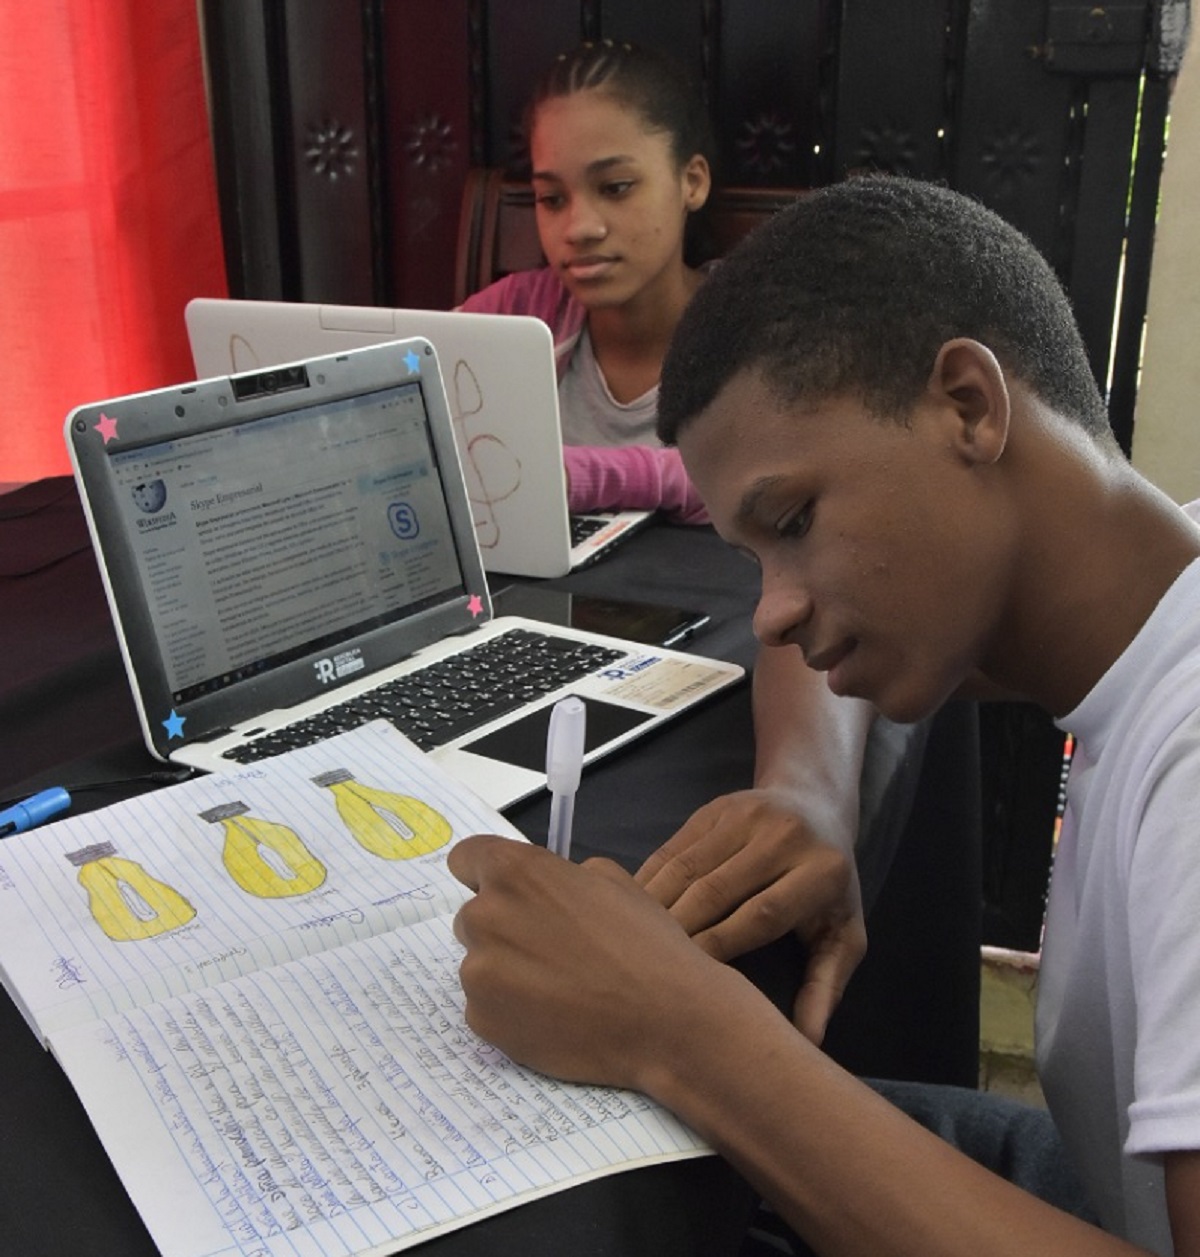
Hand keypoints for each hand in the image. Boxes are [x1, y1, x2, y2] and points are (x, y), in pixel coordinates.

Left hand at [449, 834, 751, 1092]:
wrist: (664, 1018)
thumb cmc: (644, 942)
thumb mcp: (612, 881)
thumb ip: (562, 877)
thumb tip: (545, 891)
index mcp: (515, 872)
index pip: (465, 858)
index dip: (484, 873)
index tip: (504, 891)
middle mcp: (485, 916)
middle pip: (473, 916)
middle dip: (502, 927)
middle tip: (549, 948)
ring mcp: (478, 973)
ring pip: (481, 964)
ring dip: (506, 972)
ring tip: (559, 988)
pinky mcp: (482, 1020)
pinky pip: (486, 1007)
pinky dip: (511, 1010)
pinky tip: (554, 1015)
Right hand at [635, 787, 866, 1043]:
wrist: (816, 807)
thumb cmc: (829, 886)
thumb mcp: (843, 933)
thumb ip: (826, 986)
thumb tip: (809, 1042)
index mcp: (820, 871)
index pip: (760, 914)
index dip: (720, 947)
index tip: (689, 982)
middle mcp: (783, 835)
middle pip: (717, 889)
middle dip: (679, 930)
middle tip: (648, 968)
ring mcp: (745, 813)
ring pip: (688, 867)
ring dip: (654, 906)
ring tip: (631, 942)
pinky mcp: (715, 806)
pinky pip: (673, 847)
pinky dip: (649, 879)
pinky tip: (630, 908)